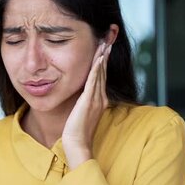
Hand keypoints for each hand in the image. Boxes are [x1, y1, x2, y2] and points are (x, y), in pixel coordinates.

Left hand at [62, 42, 110, 169]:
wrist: (77, 145)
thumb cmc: (77, 133)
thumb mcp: (82, 114)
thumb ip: (83, 103)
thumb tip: (80, 96)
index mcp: (99, 100)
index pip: (101, 76)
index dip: (103, 61)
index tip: (104, 47)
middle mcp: (100, 98)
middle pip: (103, 71)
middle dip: (105, 54)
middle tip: (107, 38)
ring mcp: (96, 99)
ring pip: (101, 73)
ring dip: (102, 57)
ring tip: (105, 43)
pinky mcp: (89, 101)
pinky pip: (94, 81)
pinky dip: (97, 69)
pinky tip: (98, 58)